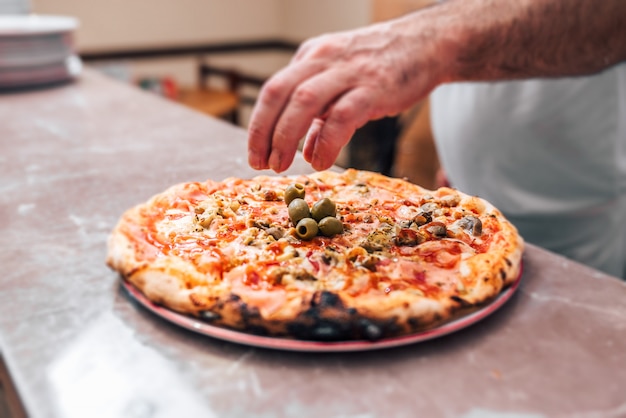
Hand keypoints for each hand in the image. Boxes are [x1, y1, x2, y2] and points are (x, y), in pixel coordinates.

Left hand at [247, 17, 444, 171]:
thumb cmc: (384, 65)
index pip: (273, 90)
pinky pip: (342, 116)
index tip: (255, 154)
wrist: (429, 43)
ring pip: (304, 102)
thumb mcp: (343, 81)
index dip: (258, 125)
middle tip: (261, 163)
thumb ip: (322, 115)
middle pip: (278, 93)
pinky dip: (326, 142)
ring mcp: (348, 71)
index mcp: (312, 56)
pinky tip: (321, 161)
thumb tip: (308, 152)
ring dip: (286, 137)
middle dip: (263, 132)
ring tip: (281, 165)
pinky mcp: (374, 87)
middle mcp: (324, 59)